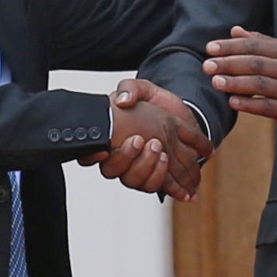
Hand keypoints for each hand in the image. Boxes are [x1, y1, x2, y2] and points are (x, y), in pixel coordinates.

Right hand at [92, 86, 211, 200]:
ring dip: (152, 171)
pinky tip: (183, 186)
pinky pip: (160, 187)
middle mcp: (125, 158)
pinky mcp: (159, 175)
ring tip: (163, 156)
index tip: (104, 150)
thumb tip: (122, 100)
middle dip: (133, 160)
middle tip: (151, 143)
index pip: (95, 153)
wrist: (180, 111)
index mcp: (115, 137)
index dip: (93, 156)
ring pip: (138, 182)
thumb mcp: (143, 89)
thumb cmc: (156, 103)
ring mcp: (142, 168)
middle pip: (119, 171)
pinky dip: (173, 188)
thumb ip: (130, 88)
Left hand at [204, 26, 276, 130]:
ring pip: (259, 84)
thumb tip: (235, 30)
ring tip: (215, 82)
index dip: (230, 47)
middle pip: (254, 64)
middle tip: (207, 65)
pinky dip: (250, 104)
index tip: (210, 48)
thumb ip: (260, 42)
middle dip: (228, 63)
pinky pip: (267, 106)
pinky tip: (233, 102)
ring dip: (235, 83)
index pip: (254, 46)